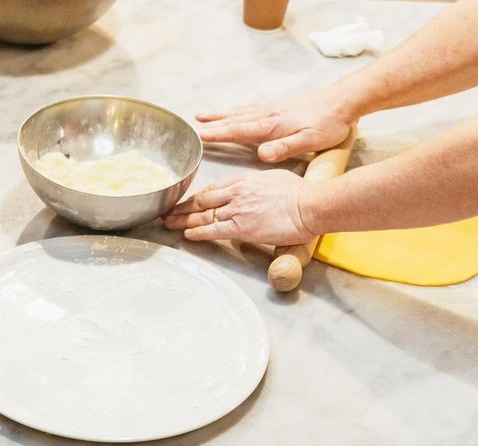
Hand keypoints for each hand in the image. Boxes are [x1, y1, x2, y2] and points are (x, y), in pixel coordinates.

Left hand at [165, 170, 311, 245]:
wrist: (310, 204)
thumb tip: (255, 191)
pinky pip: (212, 229)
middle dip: (182, 207)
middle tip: (167, 212)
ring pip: (202, 214)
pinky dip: (197, 231)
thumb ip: (258, 186)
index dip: (196, 197)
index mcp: (244, 180)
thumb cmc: (300, 194)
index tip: (186, 202)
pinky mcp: (241, 227)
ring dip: (182, 220)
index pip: (212, 189)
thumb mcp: (273, 179)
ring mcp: (237, 209)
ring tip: (169, 224)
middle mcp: (236, 193)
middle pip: (201, 200)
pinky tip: (187, 234)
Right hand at [195, 88, 355, 162]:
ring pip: (240, 112)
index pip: (238, 130)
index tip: (199, 135)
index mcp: (270, 127)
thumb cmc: (328, 125)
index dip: (217, 134)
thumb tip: (262, 154)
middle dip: (212, 122)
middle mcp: (267, 115)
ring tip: (204, 115)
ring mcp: (272, 109)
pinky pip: (249, 108)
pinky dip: (236, 110)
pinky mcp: (278, 106)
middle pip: (233, 119)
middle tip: (193, 124)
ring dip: (220, 114)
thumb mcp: (309, 142)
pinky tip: (233, 111)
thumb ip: (284, 148)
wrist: (343, 101)